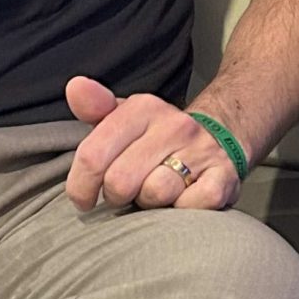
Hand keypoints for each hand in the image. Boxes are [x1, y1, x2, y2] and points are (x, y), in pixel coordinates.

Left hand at [63, 77, 242, 213]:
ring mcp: (201, 151)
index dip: (80, 187)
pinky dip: (182, 211)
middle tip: (125, 194)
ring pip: (155, 193)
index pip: (93, 155)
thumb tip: (74, 87)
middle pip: (120, 181)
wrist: (219, 138)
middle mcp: (174, 125)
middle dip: (117, 197)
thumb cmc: (156, 137)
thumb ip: (94, 106)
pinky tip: (181, 201)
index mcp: (143, 108)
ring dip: (150, 205)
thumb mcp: (124, 117)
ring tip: (154, 194)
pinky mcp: (224, 177)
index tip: (84, 198)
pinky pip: (192, 206)